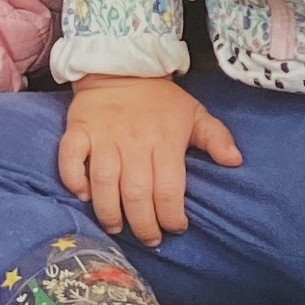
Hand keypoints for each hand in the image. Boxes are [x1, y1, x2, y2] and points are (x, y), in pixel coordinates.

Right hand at [58, 73, 242, 245]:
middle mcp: (133, 142)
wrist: (121, 64)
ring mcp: (103, 137)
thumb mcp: (194, 112)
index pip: (168, 190)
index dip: (172, 217)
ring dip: (109, 212)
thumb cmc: (160, 98)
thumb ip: (216, 137)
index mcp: (164, 140)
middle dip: (143, 225)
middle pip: (135, 194)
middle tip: (149, 239)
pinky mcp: (78, 131)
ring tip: (117, 228)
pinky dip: (73, 180)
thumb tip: (235, 161)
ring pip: (103, 183)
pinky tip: (82, 195)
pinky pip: (69, 158)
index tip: (175, 228)